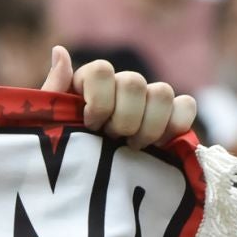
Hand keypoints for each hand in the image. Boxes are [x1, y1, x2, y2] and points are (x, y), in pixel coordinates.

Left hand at [40, 46, 194, 148]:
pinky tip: (160, 144)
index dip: (99, 100)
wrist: (85, 186)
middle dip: (123, 118)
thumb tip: (59, 50)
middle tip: (111, 139)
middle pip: (134, 81)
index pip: (101, 69)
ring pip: (162, 92)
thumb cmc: (62, 154)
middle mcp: (120, 86)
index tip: (90, 125)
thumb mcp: (50, 126)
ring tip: (133, 146)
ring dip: (148, 124)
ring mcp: (148, 100)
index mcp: (89, 83)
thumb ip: (54, 91)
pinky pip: (186, 104)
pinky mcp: (171, 118)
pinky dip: (176, 124)